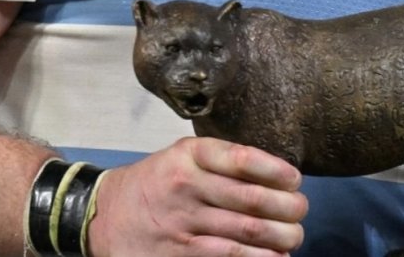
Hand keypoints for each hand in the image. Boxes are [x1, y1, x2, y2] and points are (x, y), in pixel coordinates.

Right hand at [85, 137, 306, 256]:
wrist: (102, 214)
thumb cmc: (156, 182)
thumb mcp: (183, 156)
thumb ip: (223, 161)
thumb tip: (277, 175)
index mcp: (191, 155)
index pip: (244, 159)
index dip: (278, 171)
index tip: (295, 180)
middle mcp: (187, 186)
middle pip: (252, 199)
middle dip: (288, 209)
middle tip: (301, 212)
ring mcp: (182, 222)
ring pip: (245, 231)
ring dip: (280, 237)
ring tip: (294, 237)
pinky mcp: (177, 253)